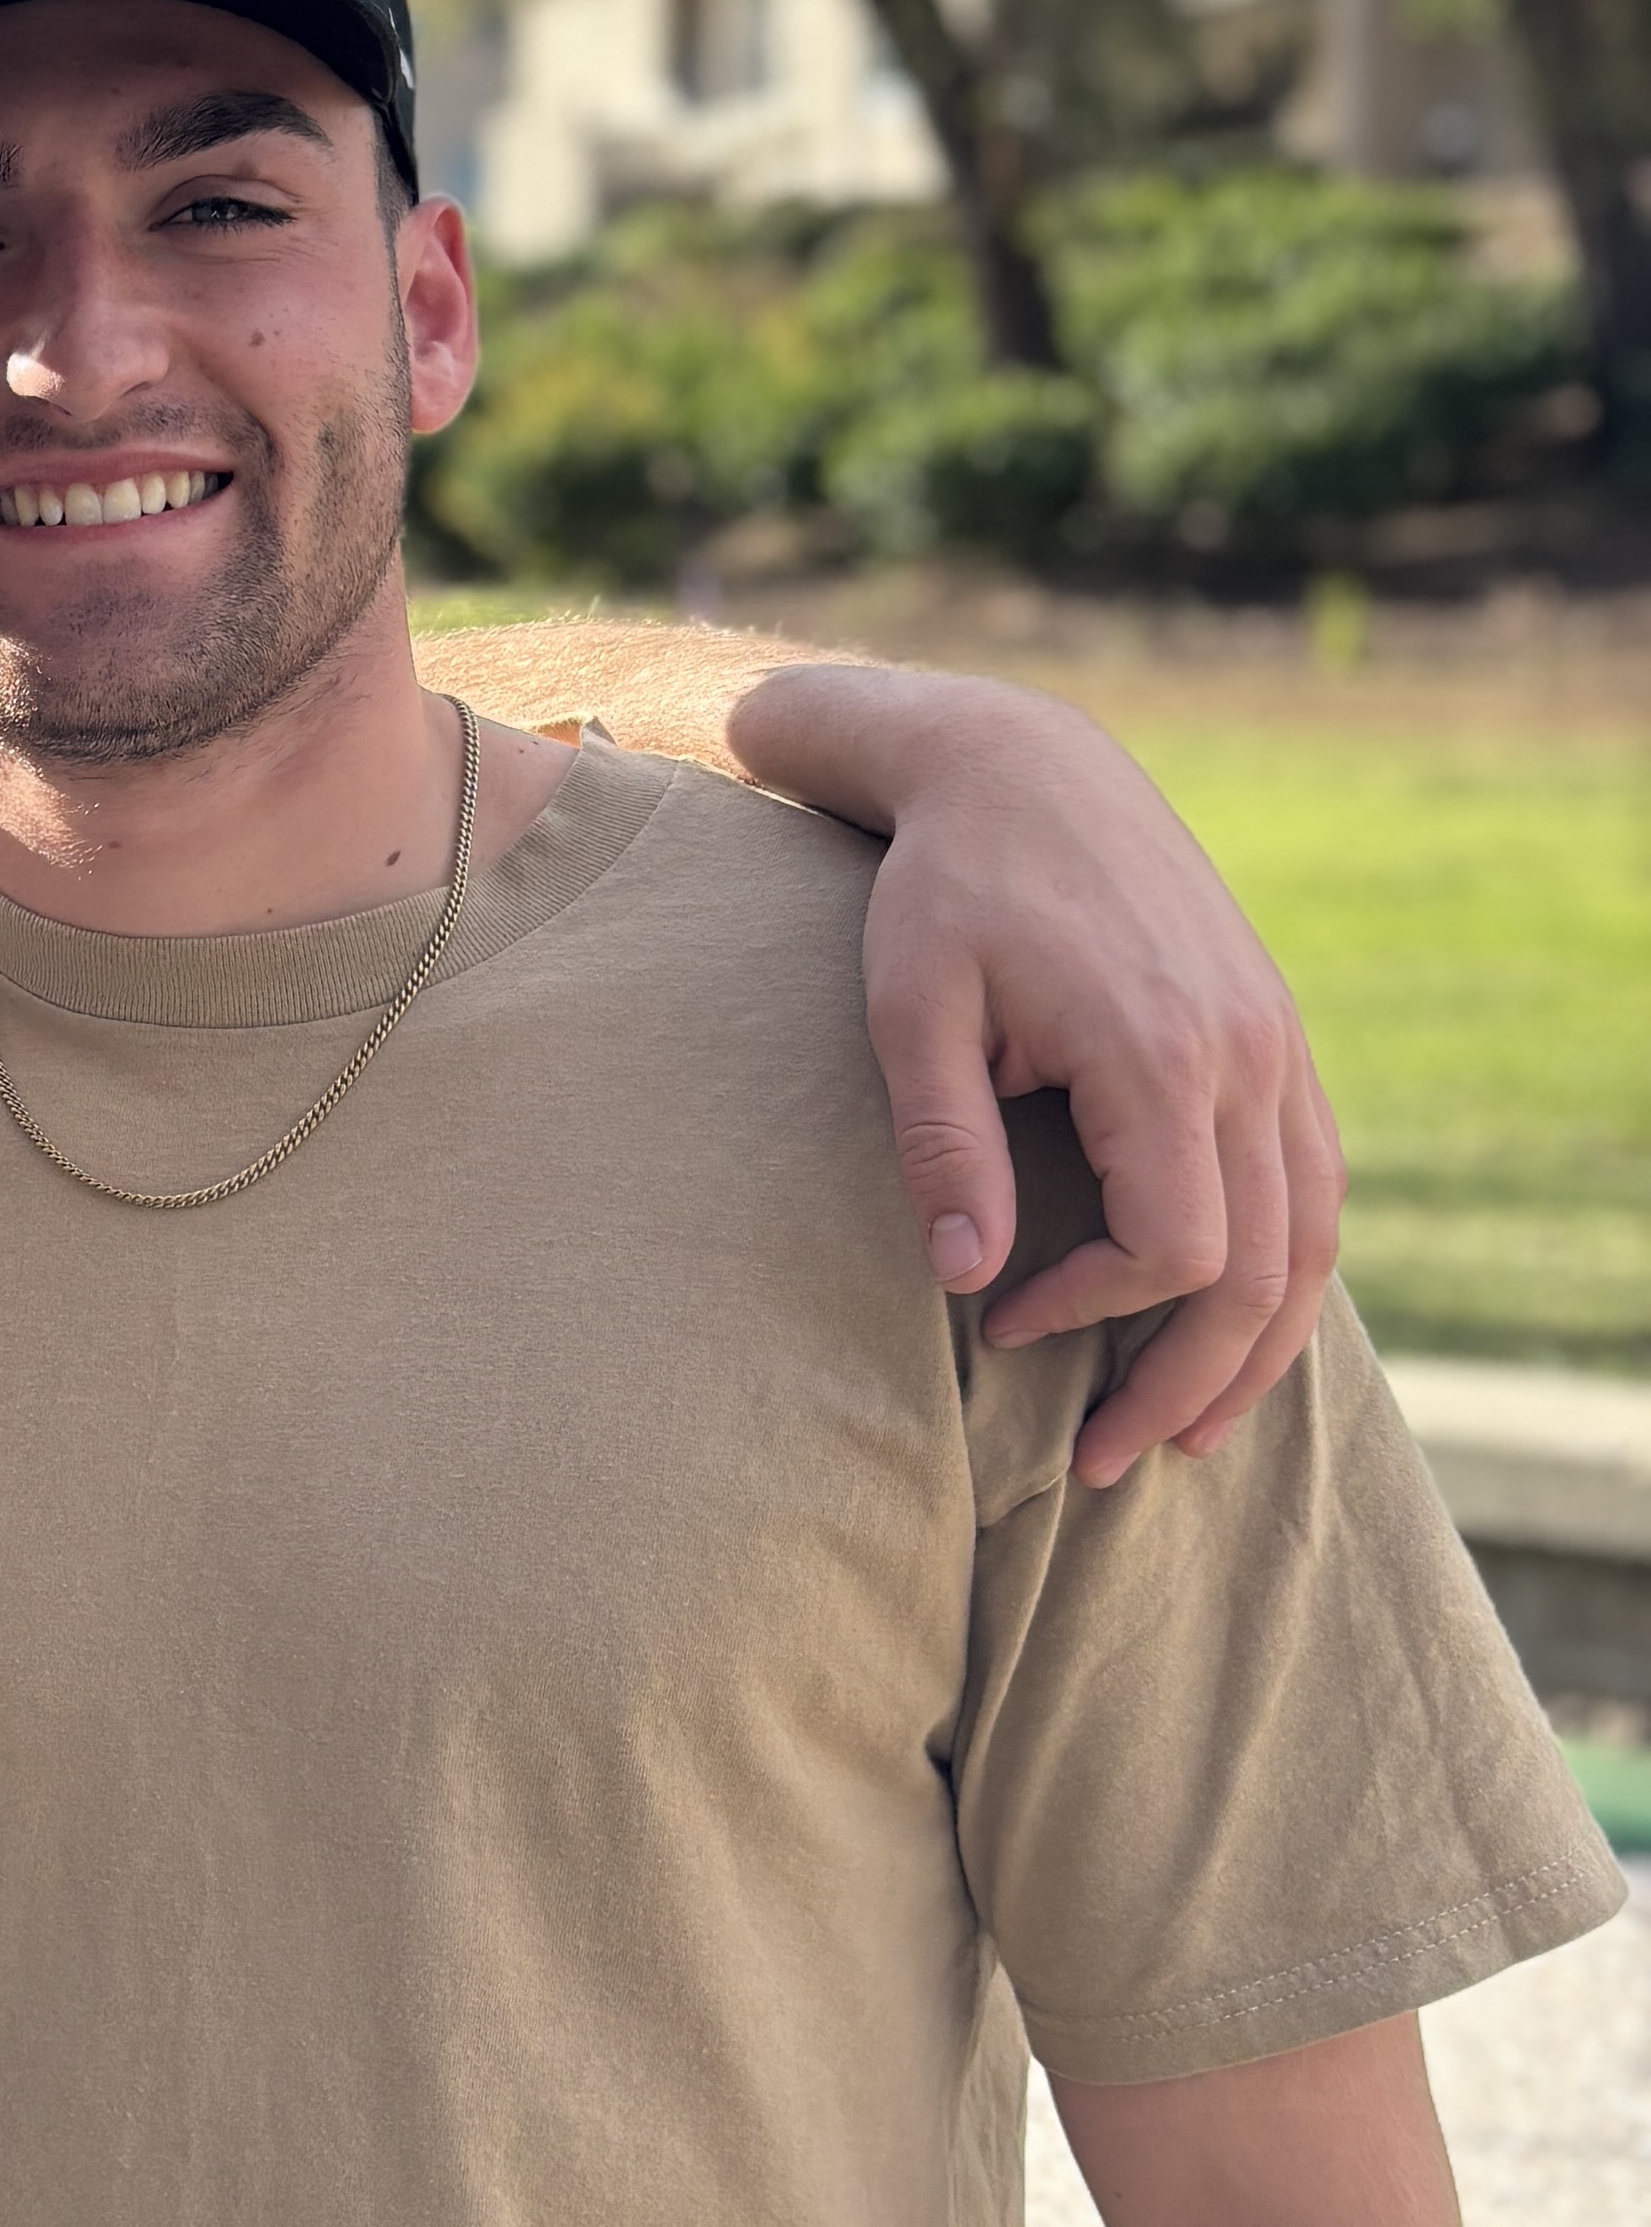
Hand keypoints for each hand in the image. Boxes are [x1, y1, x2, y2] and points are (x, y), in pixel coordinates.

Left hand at [837, 681, 1342, 1480]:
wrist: (1020, 765)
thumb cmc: (944, 889)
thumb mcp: (912, 1010)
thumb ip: (945, 1144)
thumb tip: (968, 1279)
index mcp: (1159, 1054)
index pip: (1176, 1249)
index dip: (1095, 1313)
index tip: (1000, 1323)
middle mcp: (1245, 1055)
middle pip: (1264, 1268)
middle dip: (1191, 1381)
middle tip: (1108, 1460)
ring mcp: (1275, 1042)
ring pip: (1314, 1234)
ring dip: (1261, 1345)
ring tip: (1191, 1429)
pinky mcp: (1274, 1032)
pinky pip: (1315, 1176)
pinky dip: (1287, 1264)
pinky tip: (1236, 1320)